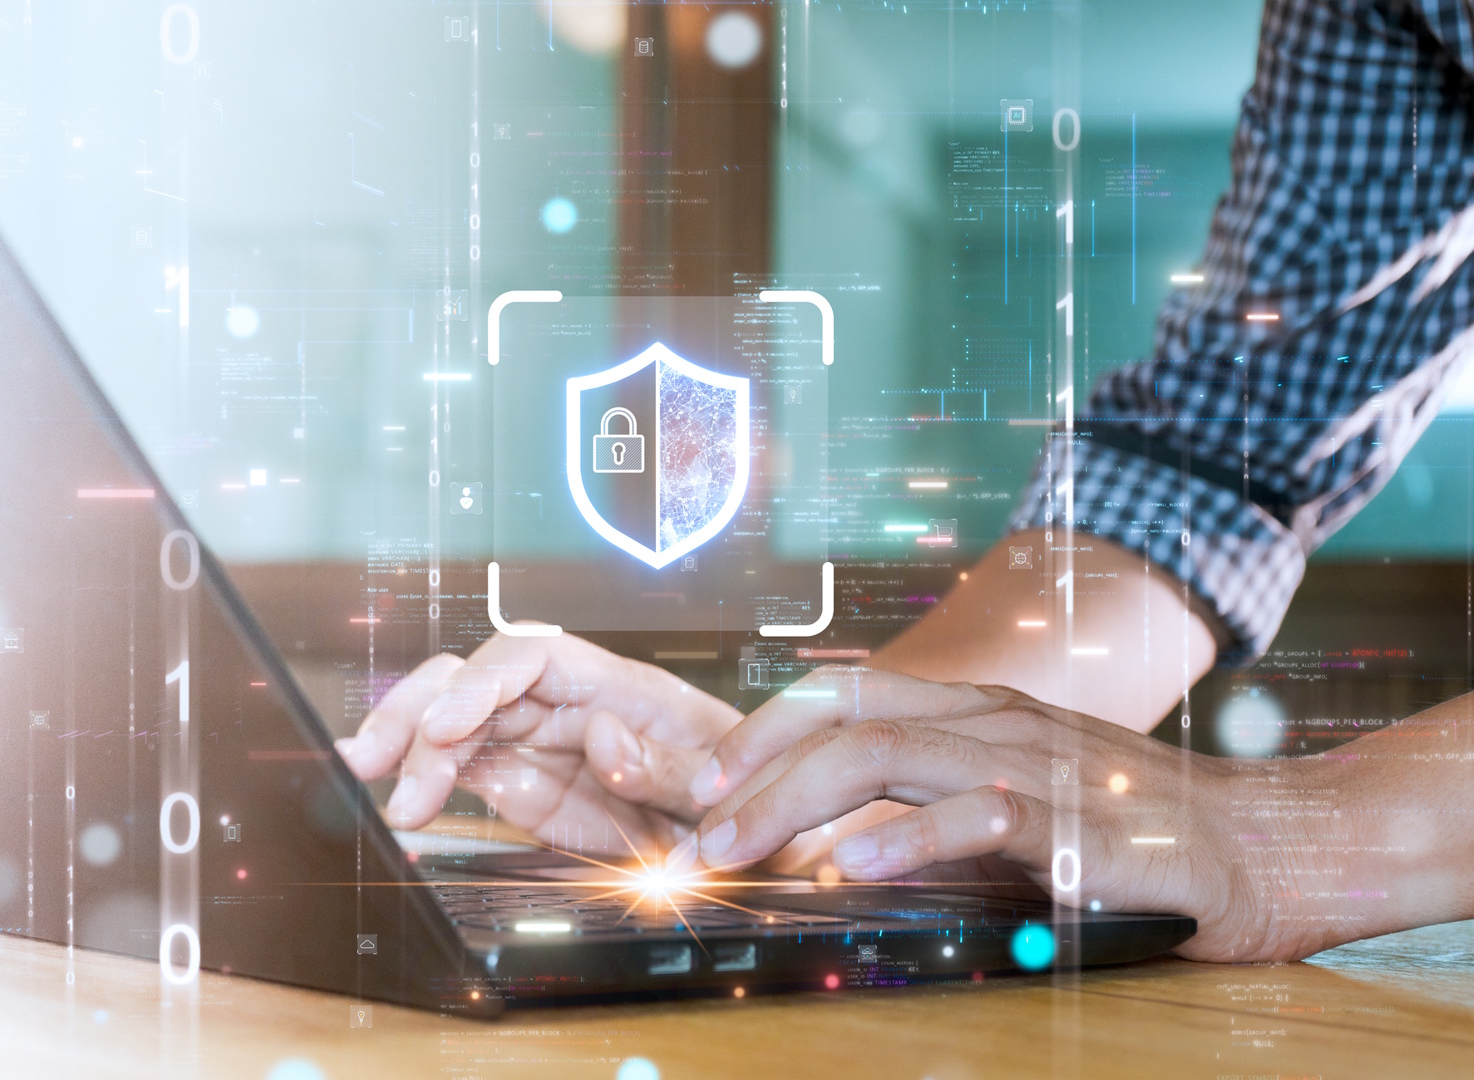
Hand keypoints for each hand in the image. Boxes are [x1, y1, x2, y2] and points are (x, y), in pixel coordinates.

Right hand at [335, 632, 739, 856]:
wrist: (760, 837)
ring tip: (374, 782)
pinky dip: (429, 780)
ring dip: (409, 747)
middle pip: (475, 681)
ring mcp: (543, 747)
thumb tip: (603, 738)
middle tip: (375, 758)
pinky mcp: (530, 788)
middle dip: (417, 709)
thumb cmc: (753, 786)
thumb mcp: (731, 775)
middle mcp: (570, 708)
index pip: (533, 657)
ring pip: (456, 724)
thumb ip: (668, 761)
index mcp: (622, 688)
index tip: (447, 724)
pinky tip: (403, 800)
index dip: (482, 682)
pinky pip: (468, 770)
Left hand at [677, 666, 1293, 961]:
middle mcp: (993, 721)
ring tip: (736, 851)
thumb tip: (830, 845)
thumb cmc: (1135, 830)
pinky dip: (914, 836)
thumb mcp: (1017, 804)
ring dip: (796, 804)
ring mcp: (1037, 763)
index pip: (840, 696)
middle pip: (840, 724)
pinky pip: (983, 814)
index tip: (698, 783)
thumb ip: (933, 808)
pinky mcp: (1083, 822)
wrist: (1273, 843)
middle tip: (691, 833)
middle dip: (749, 775)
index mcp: (972, 711)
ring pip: (888, 756)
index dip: (759, 730)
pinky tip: (860, 864)